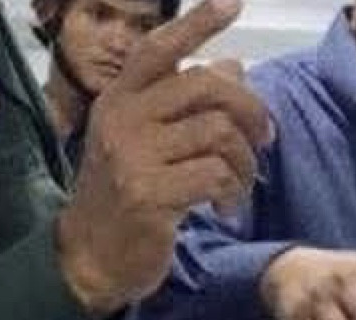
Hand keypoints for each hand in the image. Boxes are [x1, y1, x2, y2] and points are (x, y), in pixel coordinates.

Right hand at [56, 0, 274, 315]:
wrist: (90, 257)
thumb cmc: (124, 196)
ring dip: (244, 162)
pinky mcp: (150, 194)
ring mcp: (134, 156)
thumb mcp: (147, 142)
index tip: (232, 3)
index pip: (159, 48)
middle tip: (264, 140)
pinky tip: (225, 207)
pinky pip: (214, 175)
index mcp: (119, 98)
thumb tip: (232, 65)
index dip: (198, 23)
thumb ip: (184, 105)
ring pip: (218, 133)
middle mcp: (123, 118)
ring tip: (239, 185)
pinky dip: (232, 190)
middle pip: (206, 86)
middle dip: (250, 110)